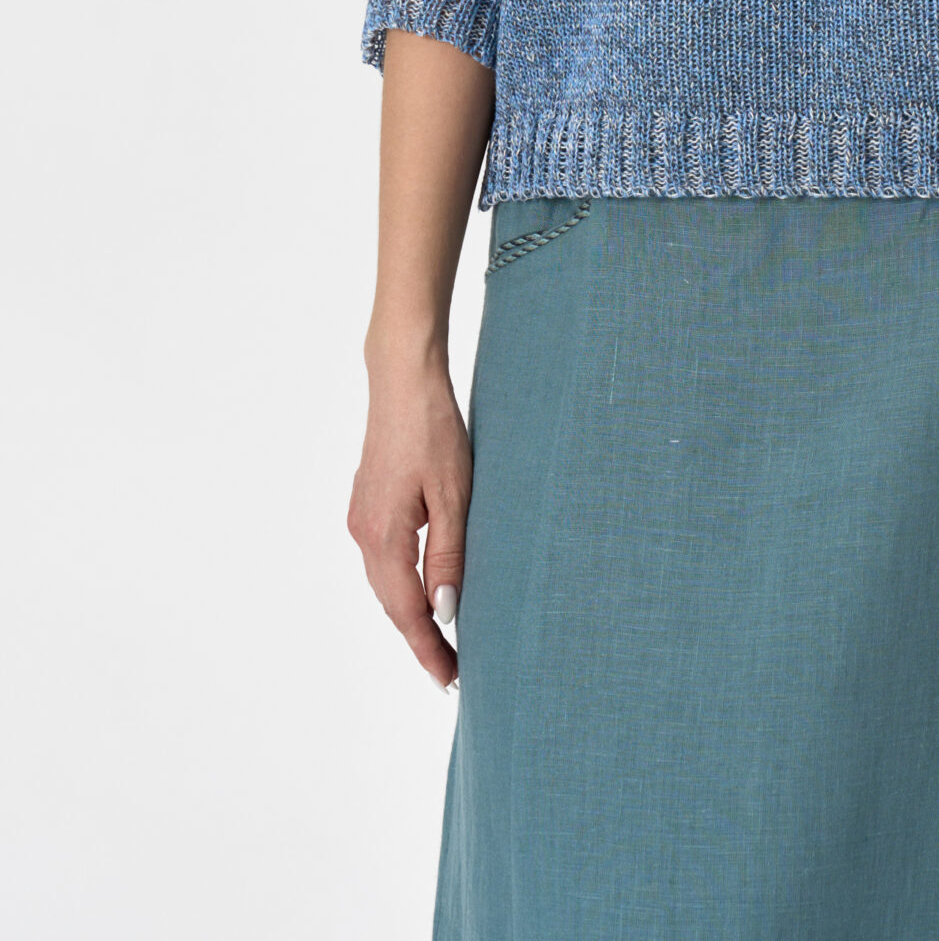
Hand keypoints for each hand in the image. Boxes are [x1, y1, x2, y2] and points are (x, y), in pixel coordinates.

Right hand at [347, 361, 470, 688]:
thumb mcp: (454, 495)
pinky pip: (383, 559)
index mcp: (383, 536)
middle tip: (451, 672)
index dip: (428, 649)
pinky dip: (402, 584)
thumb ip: (448, 557)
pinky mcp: (366, 504)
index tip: (449, 681)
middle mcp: (363, 533)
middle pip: (391, 603)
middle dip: (420, 639)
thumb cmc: (434, 431)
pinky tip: (421, 592)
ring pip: (385, 582)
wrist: (403, 381)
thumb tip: (444, 613)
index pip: (407, 612)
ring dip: (410, 613)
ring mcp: (360, 518)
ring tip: (441, 642)